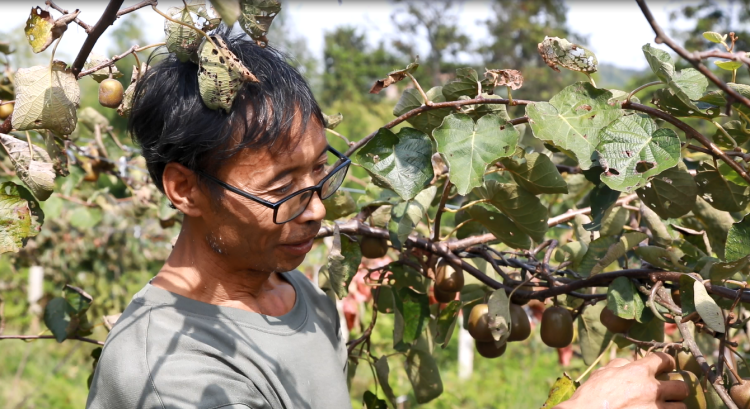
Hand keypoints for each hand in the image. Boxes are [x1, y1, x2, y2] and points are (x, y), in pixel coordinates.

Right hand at [554, 352, 689, 408]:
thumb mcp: (601, 373)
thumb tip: (628, 362)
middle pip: (681, 387)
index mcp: (638, 372)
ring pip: (681, 407)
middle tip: (667, 393)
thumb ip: (619, 365)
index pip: (664, 359)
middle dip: (676, 390)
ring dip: (673, 407)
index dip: (667, 362)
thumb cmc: (591, 396)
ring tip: (662, 407)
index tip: (666, 367)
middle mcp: (652, 389)